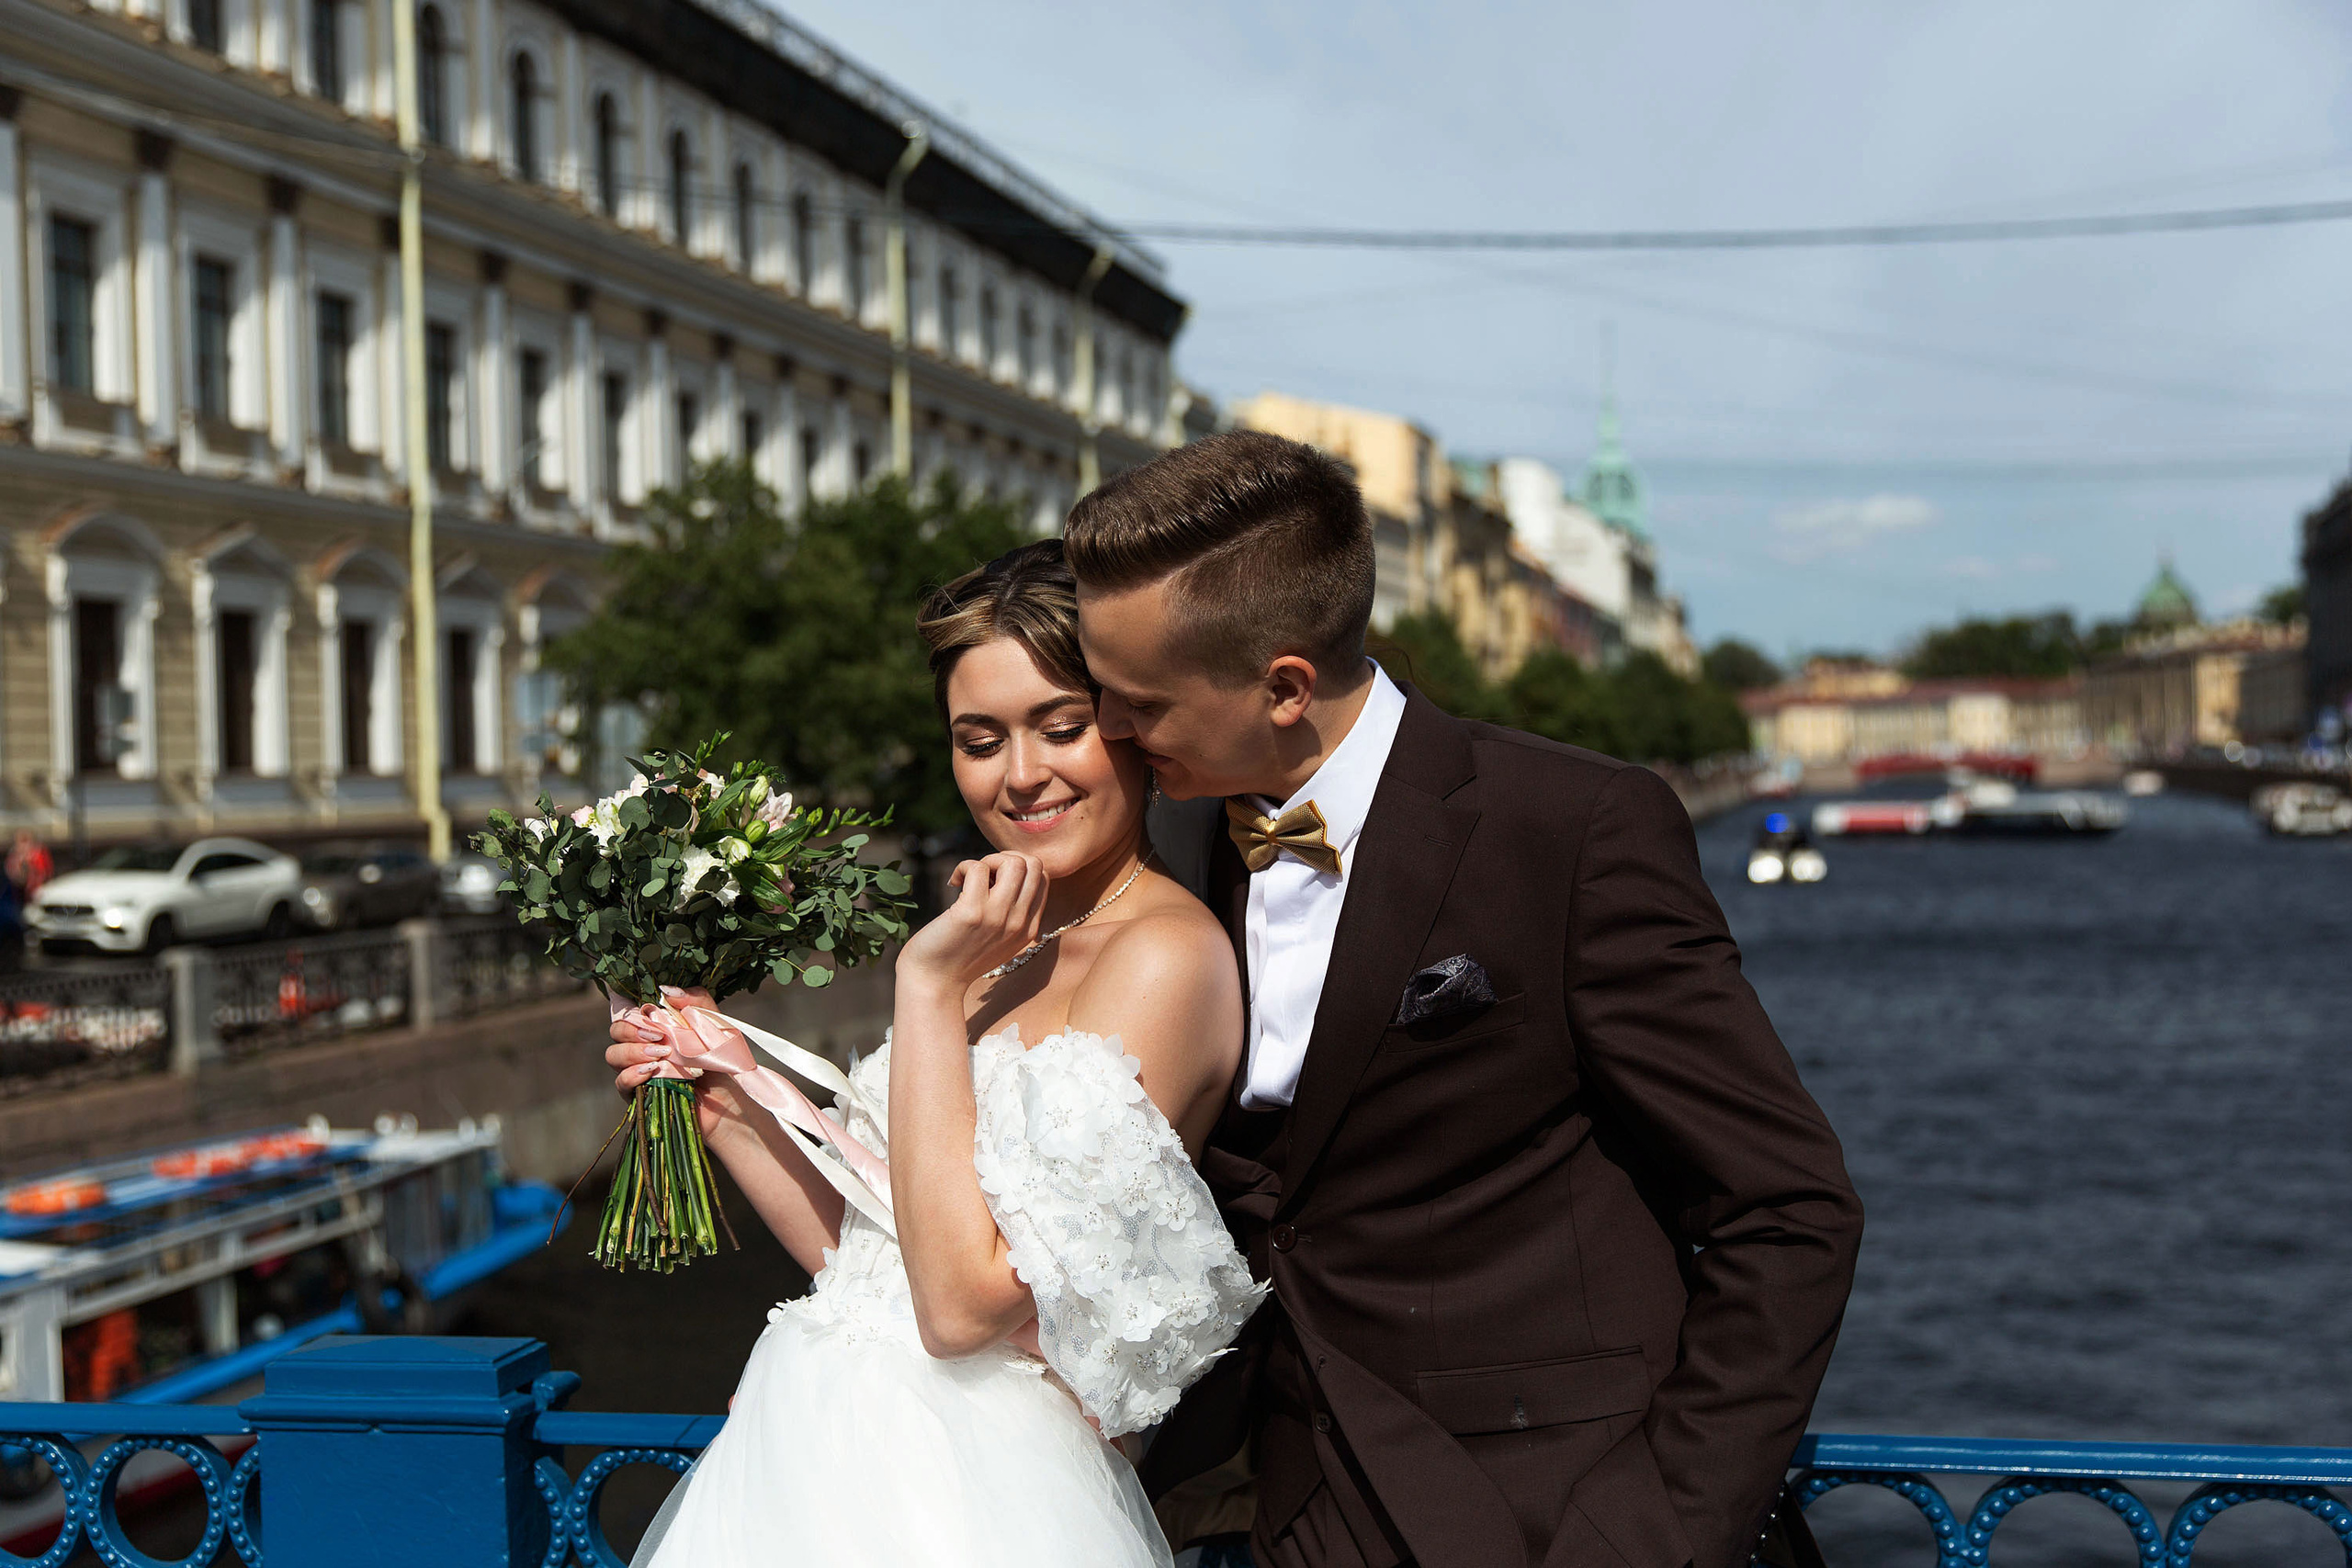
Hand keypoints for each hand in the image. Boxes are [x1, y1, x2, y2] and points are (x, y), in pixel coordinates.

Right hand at [605, 988, 736, 1137]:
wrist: (730, 1099)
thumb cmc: (722, 1061)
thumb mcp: (714, 1024)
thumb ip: (695, 1001)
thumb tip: (665, 989)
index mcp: (658, 1026)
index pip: (629, 1009)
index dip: (624, 1002)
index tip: (641, 1005)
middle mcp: (644, 1046)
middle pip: (616, 1030)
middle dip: (631, 1029)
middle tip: (657, 1035)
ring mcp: (639, 1071)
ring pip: (614, 1055)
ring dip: (633, 1051)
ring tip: (661, 1055)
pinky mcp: (639, 1095)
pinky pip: (621, 1082)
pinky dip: (631, 1074)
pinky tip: (651, 1072)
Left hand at [895, 852, 1048, 993]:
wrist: (933, 984)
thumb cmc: (959, 955)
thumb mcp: (998, 939)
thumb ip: (1011, 913)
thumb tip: (1006, 870)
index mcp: (1029, 929)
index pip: (1042, 878)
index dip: (1017, 869)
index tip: (992, 882)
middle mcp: (1019, 923)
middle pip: (1034, 865)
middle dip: (1006, 859)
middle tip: (982, 876)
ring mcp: (997, 918)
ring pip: (1013, 862)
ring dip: (988, 861)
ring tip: (969, 878)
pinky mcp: (971, 913)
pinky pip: (977, 868)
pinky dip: (963, 867)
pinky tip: (953, 883)